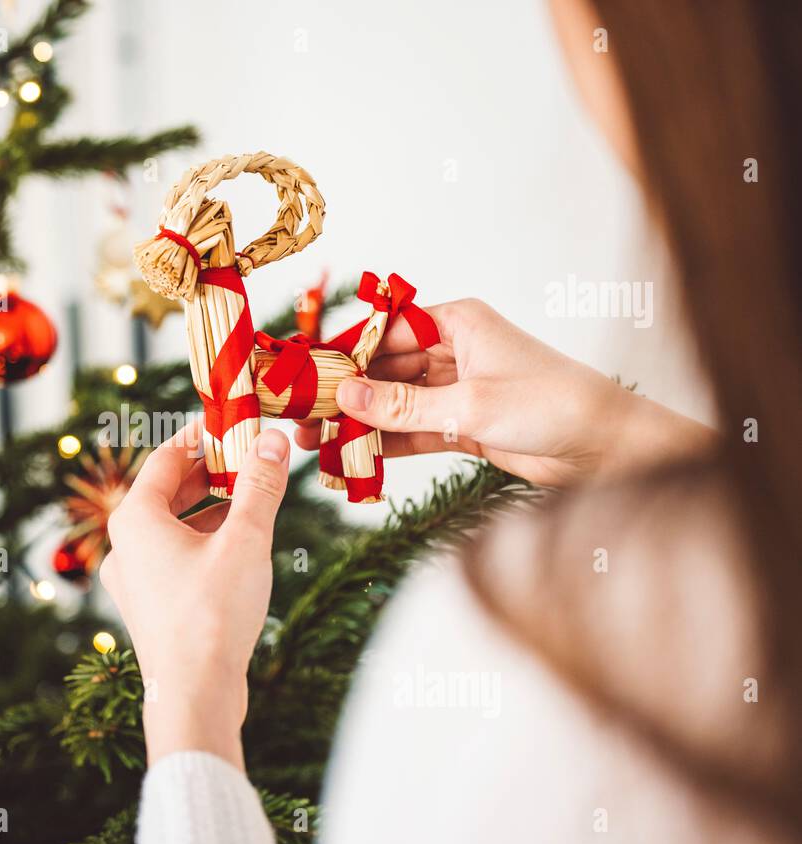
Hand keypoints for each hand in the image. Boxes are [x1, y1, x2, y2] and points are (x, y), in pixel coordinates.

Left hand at [100, 420, 290, 770]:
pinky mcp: (150, 607)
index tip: (232, 423)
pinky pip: (174, 558)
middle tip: (248, 457)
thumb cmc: (212, 614)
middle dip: (209, 473)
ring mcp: (133, 580)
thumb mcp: (245, 539)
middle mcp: (124, 546)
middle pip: (167, 492)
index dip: (202, 436)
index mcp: (135, 519)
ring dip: (209, 509)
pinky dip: (202, 543)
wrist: (193, 695)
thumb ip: (260, 486)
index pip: (166, 457)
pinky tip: (237, 547)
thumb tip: (272, 441)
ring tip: (250, 499)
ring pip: (171, 528)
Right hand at [296, 298, 713, 486]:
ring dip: (358, 423)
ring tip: (314, 442)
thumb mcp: (469, 404)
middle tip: (299, 414)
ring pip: (393, 404)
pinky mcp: (461, 425)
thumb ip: (402, 405)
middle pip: (383, 369)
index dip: (342, 351)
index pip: (384, 330)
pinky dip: (385, 445)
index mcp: (457, 322)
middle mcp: (453, 350)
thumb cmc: (552, 404)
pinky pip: (411, 431)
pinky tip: (351, 459)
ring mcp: (456, 389)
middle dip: (343, 393)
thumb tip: (343, 397)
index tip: (303, 370)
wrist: (606, 450)